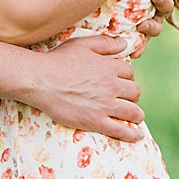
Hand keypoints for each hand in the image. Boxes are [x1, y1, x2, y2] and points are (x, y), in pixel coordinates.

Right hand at [24, 35, 144, 142]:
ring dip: (137, 114)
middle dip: (133, 95)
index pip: (129, 72)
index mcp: (109, 67)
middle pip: (134, 92)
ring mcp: (104, 105)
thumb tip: (124, 43)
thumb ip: (105, 43)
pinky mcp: (96, 121)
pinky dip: (132, 134)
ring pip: (132, 111)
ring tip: (136, 117)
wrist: (42, 81)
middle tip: (128, 98)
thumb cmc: (59, 60)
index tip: (123, 81)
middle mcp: (111, 86)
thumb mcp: (82, 44)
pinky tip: (137, 136)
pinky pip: (121, 130)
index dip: (127, 77)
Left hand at [132, 0, 178, 58]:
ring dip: (152, 26)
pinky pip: (139, 45)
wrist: (95, 9)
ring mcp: (147, 21)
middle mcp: (155, 6)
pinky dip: (137, 49)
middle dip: (162, 0)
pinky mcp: (134, 36)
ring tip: (144, 25)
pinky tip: (133, 53)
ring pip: (155, 26)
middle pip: (166, 4)